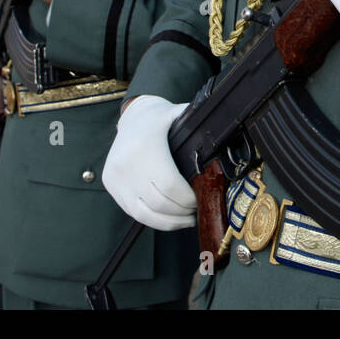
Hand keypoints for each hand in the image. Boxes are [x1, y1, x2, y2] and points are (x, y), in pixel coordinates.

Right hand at [102, 96, 195, 229]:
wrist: (132, 116)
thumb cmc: (161, 119)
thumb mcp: (180, 116)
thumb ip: (200, 130)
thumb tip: (229, 136)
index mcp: (144, 146)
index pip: (170, 186)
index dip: (188, 199)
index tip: (199, 200)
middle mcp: (126, 164)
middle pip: (159, 203)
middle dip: (181, 212)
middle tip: (195, 211)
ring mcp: (115, 177)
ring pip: (145, 214)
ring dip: (169, 222)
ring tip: (185, 219)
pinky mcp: (110, 185)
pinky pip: (134, 212)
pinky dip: (154, 220)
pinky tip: (169, 218)